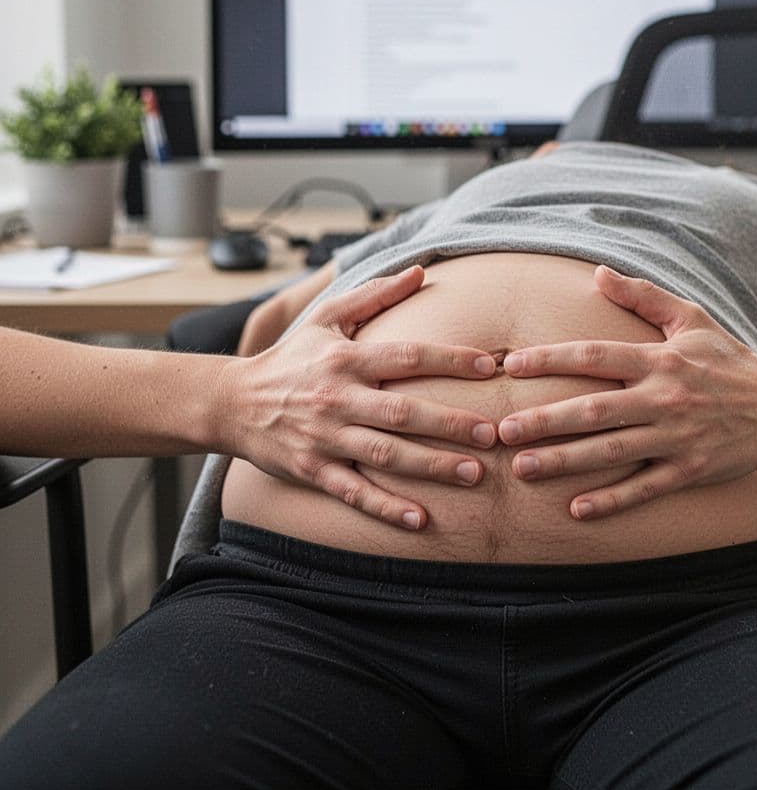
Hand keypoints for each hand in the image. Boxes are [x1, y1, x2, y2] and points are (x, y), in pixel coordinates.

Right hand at [219, 266, 497, 529]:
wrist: (231, 402)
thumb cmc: (291, 357)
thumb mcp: (327, 318)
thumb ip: (376, 295)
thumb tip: (421, 271)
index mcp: (346, 359)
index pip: (407, 355)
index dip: (450, 360)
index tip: (490, 367)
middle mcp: (337, 398)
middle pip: (402, 411)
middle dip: (450, 424)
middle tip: (493, 434)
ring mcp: (324, 437)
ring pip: (385, 455)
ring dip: (431, 466)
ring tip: (474, 473)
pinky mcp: (312, 470)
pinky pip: (353, 492)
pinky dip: (385, 507)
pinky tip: (419, 519)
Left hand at [498, 266, 756, 520]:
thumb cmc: (730, 360)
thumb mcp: (691, 319)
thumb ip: (643, 295)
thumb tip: (598, 272)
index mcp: (660, 360)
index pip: (595, 356)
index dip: (551, 359)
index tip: (511, 366)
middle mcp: (664, 398)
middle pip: (594, 409)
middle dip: (545, 420)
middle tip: (501, 430)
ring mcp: (677, 438)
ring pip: (611, 452)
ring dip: (565, 461)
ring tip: (523, 468)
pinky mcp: (690, 470)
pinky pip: (645, 488)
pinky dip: (612, 500)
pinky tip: (576, 510)